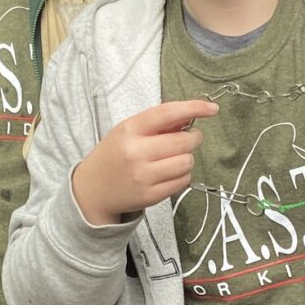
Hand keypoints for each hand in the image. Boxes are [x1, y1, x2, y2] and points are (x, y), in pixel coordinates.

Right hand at [71, 100, 218, 224]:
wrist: (92, 189)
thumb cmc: (114, 155)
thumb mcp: (128, 131)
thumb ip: (158, 124)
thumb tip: (190, 117)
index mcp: (129, 130)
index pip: (167, 113)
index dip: (193, 108)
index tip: (211, 108)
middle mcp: (136, 152)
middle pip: (183, 141)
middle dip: (193, 138)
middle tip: (188, 139)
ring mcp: (143, 176)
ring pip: (187, 162)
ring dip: (187, 158)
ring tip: (174, 158)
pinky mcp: (150, 196)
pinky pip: (183, 181)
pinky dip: (183, 175)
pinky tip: (170, 173)